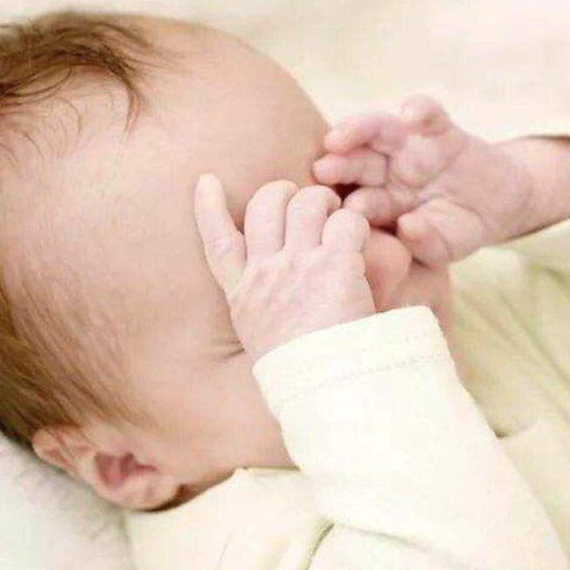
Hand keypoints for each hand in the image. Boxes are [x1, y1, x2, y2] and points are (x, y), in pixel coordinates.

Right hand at [194, 175, 374, 360]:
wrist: (323, 388)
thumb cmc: (302, 372)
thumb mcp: (263, 339)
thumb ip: (264, 307)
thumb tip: (274, 293)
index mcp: (244, 295)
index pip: (217, 243)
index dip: (209, 208)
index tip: (206, 181)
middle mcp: (265, 274)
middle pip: (263, 204)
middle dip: (285, 193)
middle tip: (309, 208)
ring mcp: (296, 265)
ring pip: (305, 201)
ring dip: (325, 202)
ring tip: (339, 218)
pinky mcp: (332, 265)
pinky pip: (345, 221)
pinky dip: (356, 224)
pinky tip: (362, 241)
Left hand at [312, 94, 532, 264]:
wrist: (497, 204)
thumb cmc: (459, 229)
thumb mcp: (445, 246)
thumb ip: (426, 242)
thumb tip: (408, 227)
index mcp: (381, 204)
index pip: (358, 201)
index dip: (345, 205)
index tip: (334, 210)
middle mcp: (388, 171)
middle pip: (358, 163)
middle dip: (340, 165)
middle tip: (322, 169)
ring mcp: (411, 147)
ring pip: (379, 131)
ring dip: (358, 130)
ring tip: (340, 136)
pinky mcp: (441, 130)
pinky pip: (428, 113)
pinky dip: (420, 108)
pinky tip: (411, 111)